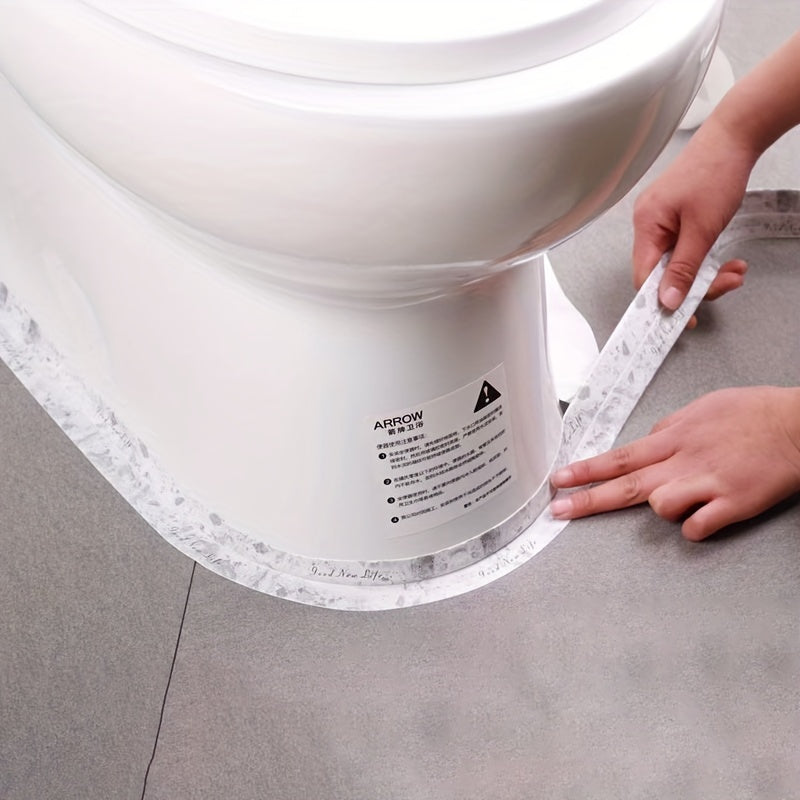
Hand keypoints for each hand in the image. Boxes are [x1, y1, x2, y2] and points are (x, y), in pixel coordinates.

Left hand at [550, 386, 799, 539]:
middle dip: (588, 498)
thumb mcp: (702, 409)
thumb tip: (648, 441)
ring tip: (680, 501)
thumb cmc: (753, 413)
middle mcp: (684, 460)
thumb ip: (670, 428)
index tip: (560, 480)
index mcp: (675, 436)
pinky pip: (696, 527)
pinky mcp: (733, 504)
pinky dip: (693, 527)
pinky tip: (701, 518)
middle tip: (559, 510)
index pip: (620, 455)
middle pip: (626, 484)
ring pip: (659, 506)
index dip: (586, 469)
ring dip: (660, 509)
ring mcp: (708, 483)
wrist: (796, 425)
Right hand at [633, 117, 754, 311]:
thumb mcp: (703, 228)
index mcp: (646, 225)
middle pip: (662, 272)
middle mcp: (648, 223)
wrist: (735, 136)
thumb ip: (684, 267)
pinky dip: (705, 258)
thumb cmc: (716, 170)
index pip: (644, 276)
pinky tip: (725, 259)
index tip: (682, 317)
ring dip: (706, 272)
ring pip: (677, 262)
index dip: (661, 300)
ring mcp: (662, 220)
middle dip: (695, 284)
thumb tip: (667, 299)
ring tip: (733, 271)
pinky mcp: (676, 218)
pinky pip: (685, 249)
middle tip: (724, 286)